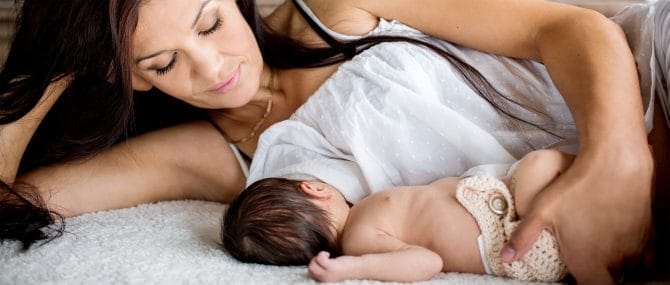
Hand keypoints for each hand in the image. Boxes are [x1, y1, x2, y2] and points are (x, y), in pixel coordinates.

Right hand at [308, 251, 359, 281]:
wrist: (358, 268)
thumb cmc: (345, 267)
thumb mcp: (331, 270)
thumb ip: (323, 268)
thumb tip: (314, 261)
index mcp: (324, 280)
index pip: (310, 275)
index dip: (313, 265)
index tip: (321, 262)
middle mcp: (325, 279)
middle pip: (310, 270)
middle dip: (313, 261)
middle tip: (323, 258)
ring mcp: (328, 274)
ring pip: (312, 265)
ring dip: (317, 257)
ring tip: (326, 256)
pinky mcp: (332, 267)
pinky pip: (320, 259)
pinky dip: (322, 254)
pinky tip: (328, 254)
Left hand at [501, 146, 652, 283]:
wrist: (617, 162)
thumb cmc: (577, 187)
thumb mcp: (542, 210)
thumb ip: (523, 238)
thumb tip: (505, 257)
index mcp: (589, 262)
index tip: (574, 277)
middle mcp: (616, 261)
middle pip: (608, 280)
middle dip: (596, 274)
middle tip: (582, 255)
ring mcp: (635, 249)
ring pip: (626, 268)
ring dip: (612, 262)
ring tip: (596, 244)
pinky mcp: (648, 235)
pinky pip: (645, 257)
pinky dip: (634, 254)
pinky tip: (619, 241)